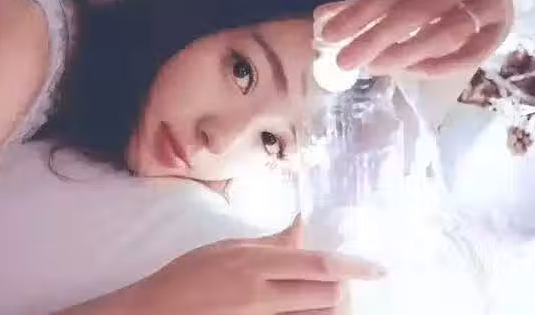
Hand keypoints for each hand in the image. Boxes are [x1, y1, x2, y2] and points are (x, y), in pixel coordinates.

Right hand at [93, 217, 384, 314]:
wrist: (155, 313)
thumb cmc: (187, 276)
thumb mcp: (226, 249)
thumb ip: (269, 242)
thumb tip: (302, 228)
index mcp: (255, 265)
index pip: (317, 265)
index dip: (353, 266)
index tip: (379, 268)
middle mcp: (262, 297)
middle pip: (326, 295)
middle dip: (344, 289)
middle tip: (345, 283)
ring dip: (331, 306)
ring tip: (328, 297)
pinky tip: (308, 309)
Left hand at [317, 0, 512, 77]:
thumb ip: (367, 4)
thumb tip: (322, 20)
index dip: (359, 13)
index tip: (329, 36)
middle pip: (418, 10)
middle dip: (376, 38)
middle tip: (346, 62)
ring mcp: (493, 2)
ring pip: (445, 34)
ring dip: (405, 54)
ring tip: (373, 67)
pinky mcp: (503, 31)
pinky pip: (469, 55)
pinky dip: (437, 65)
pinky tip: (410, 71)